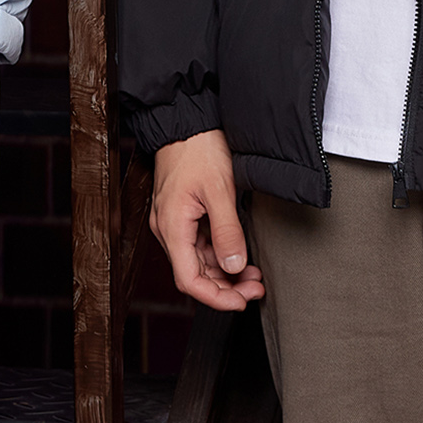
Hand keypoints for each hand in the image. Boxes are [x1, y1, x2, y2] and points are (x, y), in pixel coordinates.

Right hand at [150, 130, 263, 311]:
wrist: (186, 120)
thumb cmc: (199, 148)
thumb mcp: (220, 190)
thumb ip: (227, 231)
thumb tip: (235, 266)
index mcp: (172, 226)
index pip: (189, 279)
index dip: (215, 297)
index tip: (241, 302)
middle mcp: (167, 228)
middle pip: (193, 274)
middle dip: (225, 287)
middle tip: (255, 289)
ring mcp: (173, 221)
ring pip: (197, 262)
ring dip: (223, 273)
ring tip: (253, 276)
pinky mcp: (181, 214)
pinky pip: (197, 245)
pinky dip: (218, 255)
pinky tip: (238, 257)